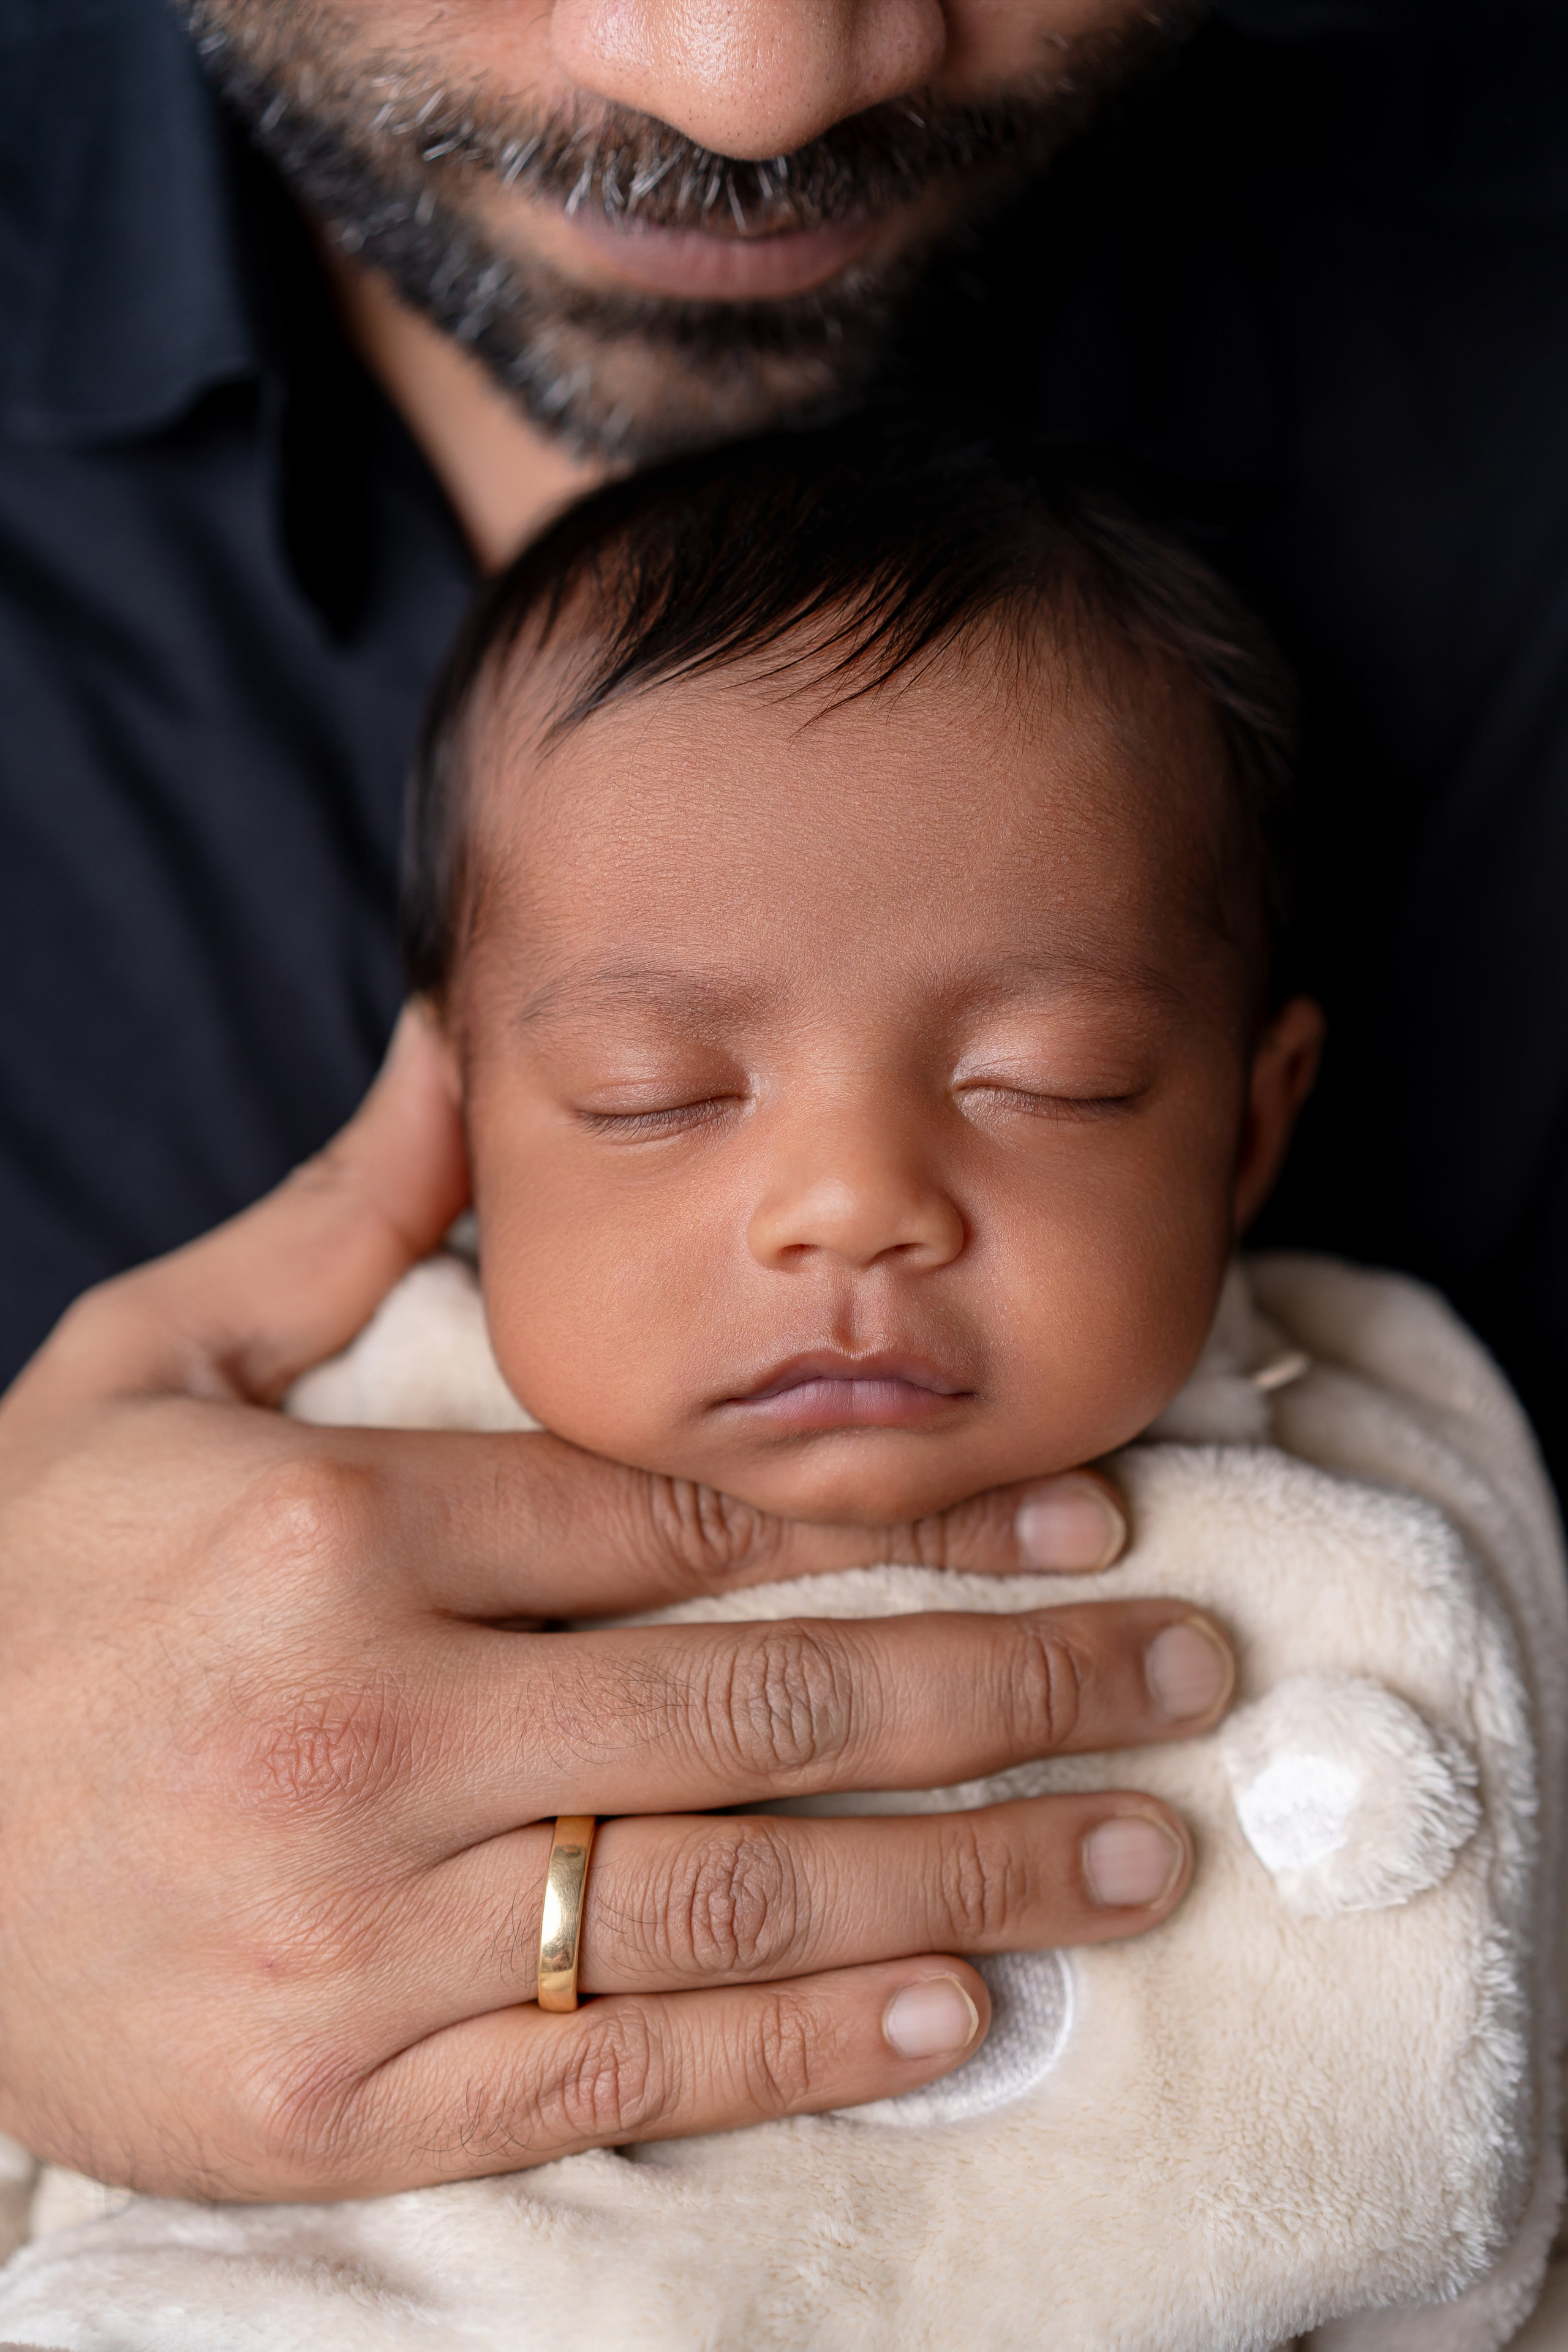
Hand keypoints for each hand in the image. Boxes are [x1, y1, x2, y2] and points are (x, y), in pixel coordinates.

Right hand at [0, 1012, 1231, 2199]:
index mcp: (327, 1529)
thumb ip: (330, 1227)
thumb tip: (458, 1034)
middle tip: (1186, 1675)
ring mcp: (355, 1930)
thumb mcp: (135, 1371)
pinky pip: (616, 2070)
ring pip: (730, 1892)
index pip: (691, 1516)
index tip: (1090, 1523)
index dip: (914, 1522)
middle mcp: (362, 1723)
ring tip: (1137, 1851)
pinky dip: (801, 2044)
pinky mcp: (340, 2100)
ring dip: (968, 1875)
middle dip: (1014, 1686)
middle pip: (764, 1701)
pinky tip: (953, 2011)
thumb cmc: (20, 1597)